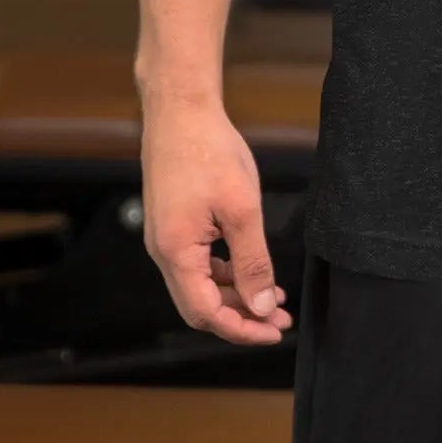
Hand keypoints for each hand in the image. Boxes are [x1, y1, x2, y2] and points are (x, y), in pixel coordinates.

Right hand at [141, 95, 292, 343]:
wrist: (181, 110)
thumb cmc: (209, 152)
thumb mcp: (241, 209)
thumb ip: (252, 262)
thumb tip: (260, 306)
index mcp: (176, 253)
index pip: (207, 313)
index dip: (241, 329)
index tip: (273, 332)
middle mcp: (163, 252)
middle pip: (201, 305)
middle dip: (241, 316)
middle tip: (278, 318)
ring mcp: (165, 237)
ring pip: (200, 284)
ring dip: (235, 294)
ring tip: (273, 295)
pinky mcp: (172, 223)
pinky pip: (197, 262)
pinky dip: (224, 272)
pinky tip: (249, 268)